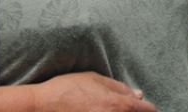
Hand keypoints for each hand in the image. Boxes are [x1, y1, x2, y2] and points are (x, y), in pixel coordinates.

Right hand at [32, 72, 156, 111]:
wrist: (40, 107)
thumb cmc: (66, 89)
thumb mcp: (94, 79)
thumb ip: (119, 87)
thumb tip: (139, 96)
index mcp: (117, 104)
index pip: (148, 111)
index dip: (147, 108)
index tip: (143, 108)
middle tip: (125, 109)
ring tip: (106, 109)